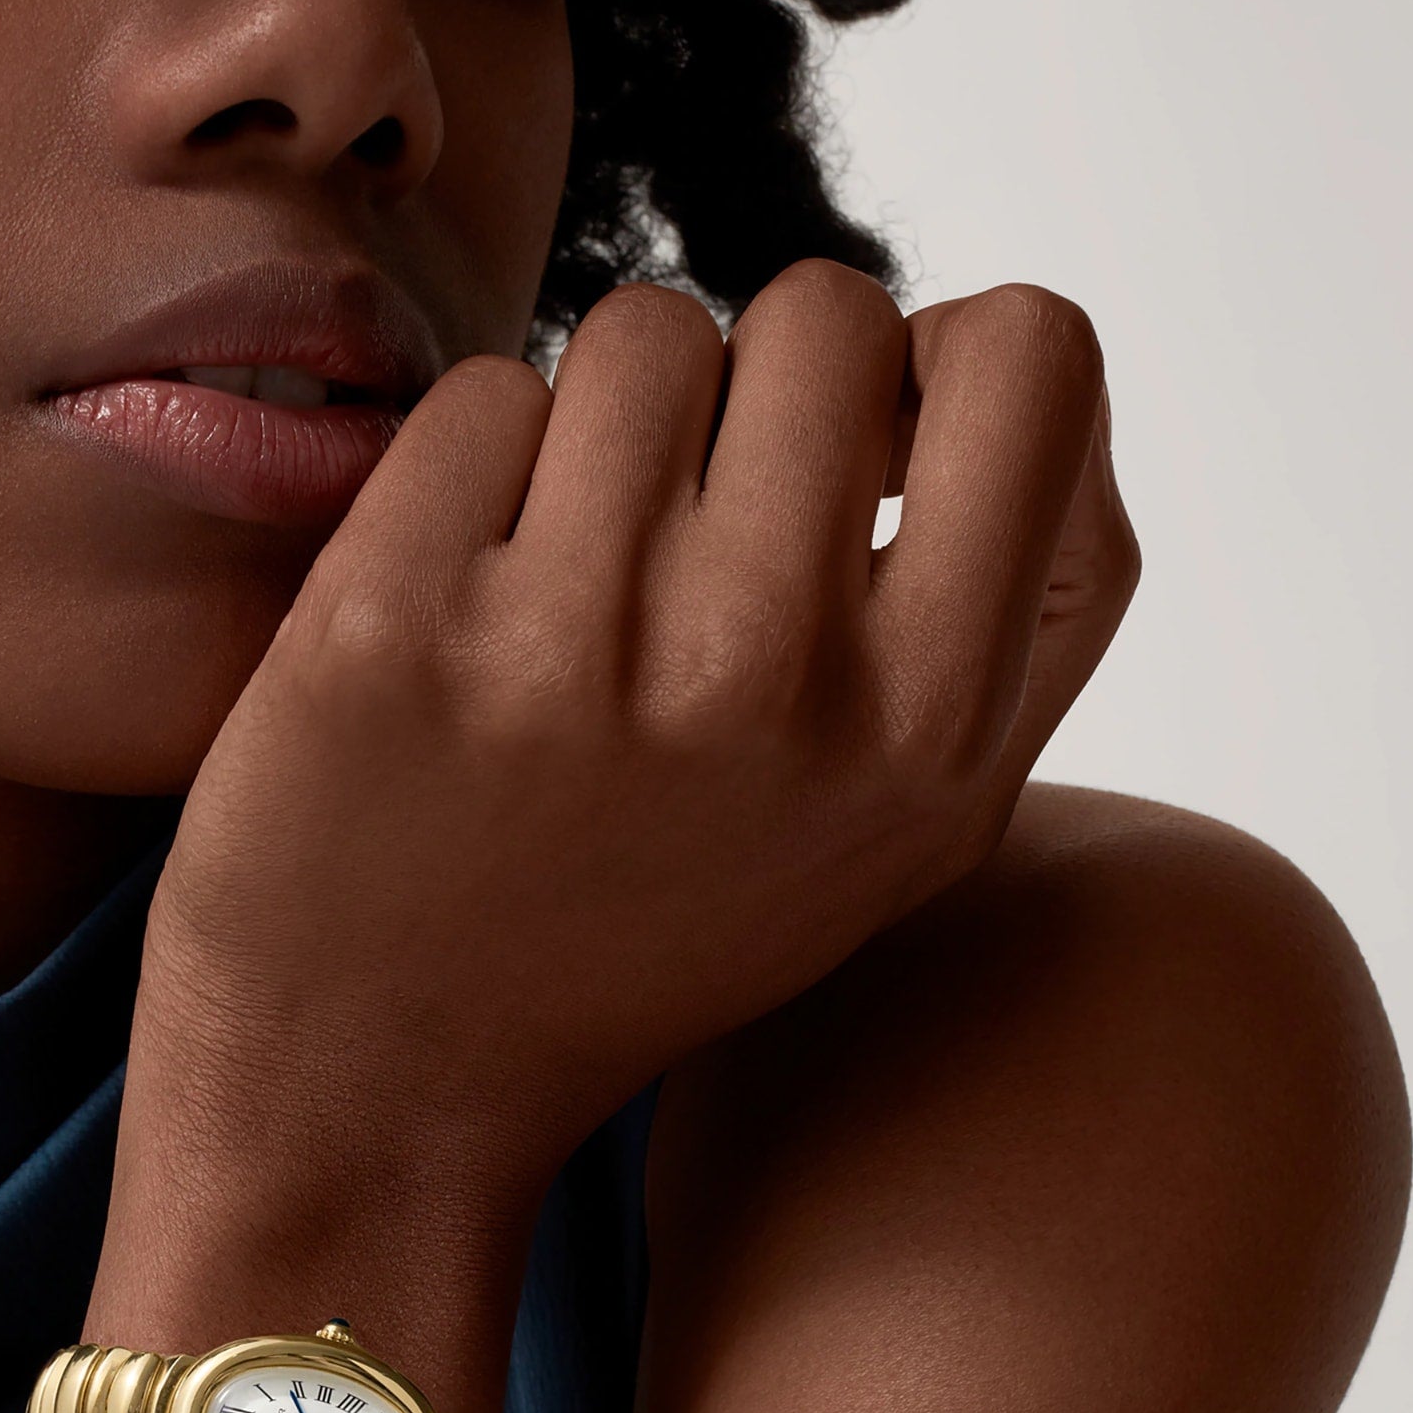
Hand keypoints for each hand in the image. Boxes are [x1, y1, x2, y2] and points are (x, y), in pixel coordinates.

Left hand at [125, 262, 1138, 1238]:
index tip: (854, 461)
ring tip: (560, 589)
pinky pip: (479, 402)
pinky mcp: (393, 626)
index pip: (1033, 356)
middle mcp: (769, 683)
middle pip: (823, 314)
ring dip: (600, 433)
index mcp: (926, 738)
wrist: (379, 1097)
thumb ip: (1012, 613)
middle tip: (678, 537)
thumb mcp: (890, 839)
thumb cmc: (635, 940)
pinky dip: (466, 484)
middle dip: (748, 400)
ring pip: (642, 338)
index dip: (938, 368)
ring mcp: (576, 649)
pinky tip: (454, 620)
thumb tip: (998, 351)